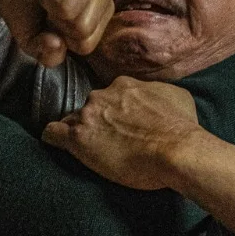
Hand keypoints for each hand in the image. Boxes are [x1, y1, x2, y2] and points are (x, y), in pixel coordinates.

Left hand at [42, 77, 204, 189]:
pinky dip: (53, 138)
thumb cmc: (181, 126)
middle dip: (97, 122)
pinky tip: (56, 144)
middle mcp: (101, 96)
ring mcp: (88, 117)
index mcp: (123, 85)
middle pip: (90, 108)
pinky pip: (53, 133)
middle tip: (110, 140)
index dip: (113, 112)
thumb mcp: (176, 96)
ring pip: (72, 120)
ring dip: (79, 131)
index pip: (108, 96)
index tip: (119, 124)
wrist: (176, 150)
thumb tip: (157, 96)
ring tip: (89, 148)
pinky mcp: (78, 140)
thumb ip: (157, 92)